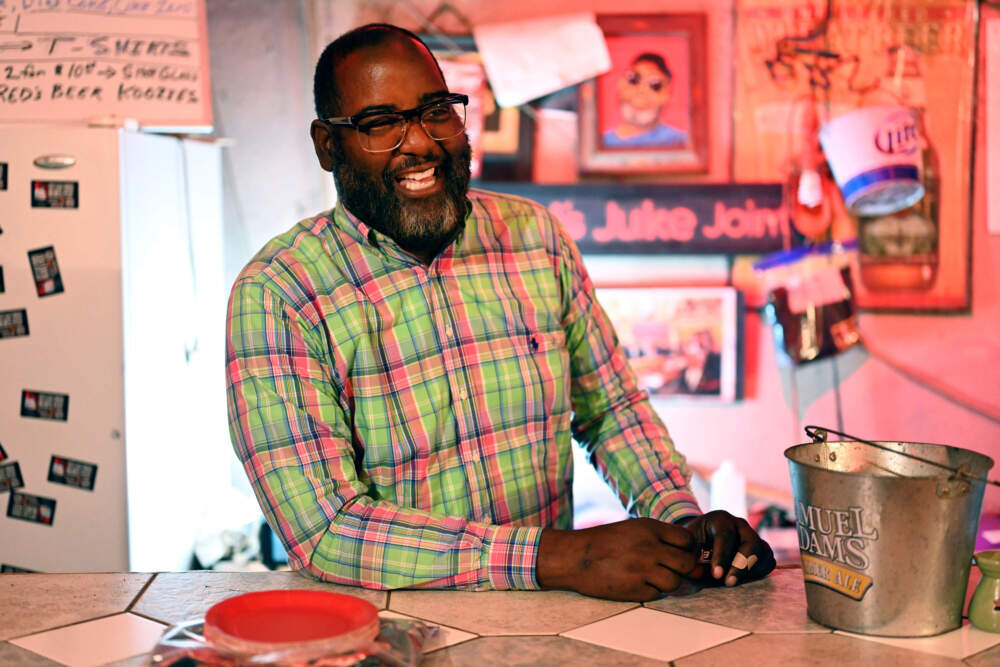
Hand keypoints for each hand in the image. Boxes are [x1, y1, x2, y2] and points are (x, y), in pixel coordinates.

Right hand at [536, 518, 697, 601]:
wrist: (575, 557)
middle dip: (682, 568)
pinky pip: (656, 594)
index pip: (687, 540)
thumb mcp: (633, 529)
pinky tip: (636, 582)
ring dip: (667, 582)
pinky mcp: (634, 589)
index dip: (687, 548)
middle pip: (686, 563)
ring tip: (652, 576)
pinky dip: (650, 591)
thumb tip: (690, 557)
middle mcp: (649, 547)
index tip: (678, 553)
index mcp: (649, 528)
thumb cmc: (604, 541)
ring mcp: (642, 569)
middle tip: (669, 568)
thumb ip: (660, 539)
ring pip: (674, 582)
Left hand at [677, 510, 775, 586]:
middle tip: (729, 582)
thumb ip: (691, 553)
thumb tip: (695, 566)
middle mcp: (740, 524)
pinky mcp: (760, 548)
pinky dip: (760, 571)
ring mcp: (752, 535)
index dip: (722, 555)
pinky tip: (745, 580)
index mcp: (720, 519)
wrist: (701, 542)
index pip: (726, 535)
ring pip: (763, 550)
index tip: (716, 574)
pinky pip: (768, 560)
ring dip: (751, 569)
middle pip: (750, 542)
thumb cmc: (691, 544)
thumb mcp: (687, 544)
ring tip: (735, 582)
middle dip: (741, 564)